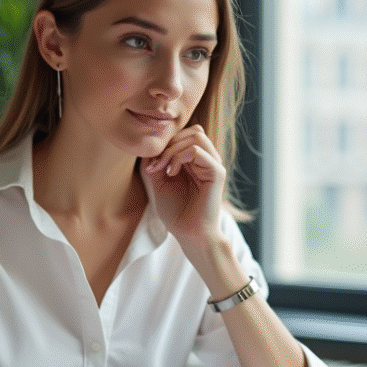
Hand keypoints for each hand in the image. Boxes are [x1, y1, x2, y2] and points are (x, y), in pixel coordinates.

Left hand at [141, 124, 225, 245]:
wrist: (189, 234)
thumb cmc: (176, 212)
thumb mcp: (159, 182)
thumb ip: (156, 161)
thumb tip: (150, 145)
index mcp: (197, 161)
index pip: (185, 135)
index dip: (166, 143)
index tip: (150, 165)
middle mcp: (208, 160)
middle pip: (191, 131)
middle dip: (168, 145)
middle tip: (155, 166)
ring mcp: (213, 165)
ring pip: (195, 136)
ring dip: (172, 150)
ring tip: (164, 169)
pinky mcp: (217, 173)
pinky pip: (197, 151)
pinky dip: (179, 158)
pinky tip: (171, 174)